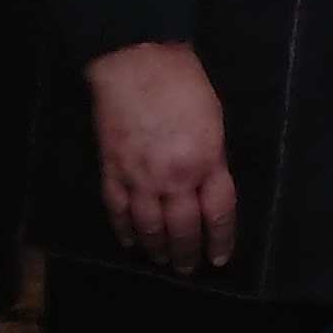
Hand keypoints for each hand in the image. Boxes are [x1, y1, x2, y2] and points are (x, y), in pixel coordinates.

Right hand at [87, 41, 236, 273]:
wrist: (137, 63)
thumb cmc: (185, 85)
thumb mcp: (215, 122)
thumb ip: (213, 159)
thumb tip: (208, 186)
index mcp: (206, 163)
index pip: (218, 214)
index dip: (220, 239)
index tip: (220, 258)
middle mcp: (174, 178)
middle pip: (183, 228)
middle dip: (186, 253)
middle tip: (188, 269)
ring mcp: (139, 177)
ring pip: (148, 226)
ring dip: (156, 248)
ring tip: (161, 262)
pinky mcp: (112, 169)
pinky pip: (117, 209)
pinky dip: (123, 230)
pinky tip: (130, 242)